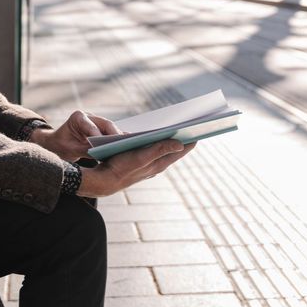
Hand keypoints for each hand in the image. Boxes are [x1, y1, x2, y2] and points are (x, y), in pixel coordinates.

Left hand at [29, 110, 121, 161]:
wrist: (56, 143)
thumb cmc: (61, 145)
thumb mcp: (70, 150)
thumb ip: (84, 150)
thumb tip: (101, 154)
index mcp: (78, 117)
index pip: (90, 125)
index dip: (98, 134)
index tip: (104, 144)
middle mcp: (90, 117)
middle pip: (106, 125)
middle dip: (115, 135)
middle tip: (124, 145)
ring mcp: (97, 123)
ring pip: (112, 129)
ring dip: (120, 138)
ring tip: (132, 147)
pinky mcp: (103, 130)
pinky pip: (113, 134)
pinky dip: (119, 141)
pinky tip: (130, 148)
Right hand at [76, 140, 195, 197]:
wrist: (104, 180)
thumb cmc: (121, 167)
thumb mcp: (141, 157)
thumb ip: (160, 149)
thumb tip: (180, 144)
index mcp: (160, 163)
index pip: (181, 149)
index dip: (191, 140)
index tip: (201, 129)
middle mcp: (157, 165)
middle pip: (175, 150)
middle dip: (185, 138)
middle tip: (194, 126)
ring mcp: (149, 165)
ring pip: (165, 150)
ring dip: (172, 140)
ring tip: (180, 128)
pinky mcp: (140, 163)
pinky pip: (155, 151)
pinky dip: (160, 143)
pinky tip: (157, 136)